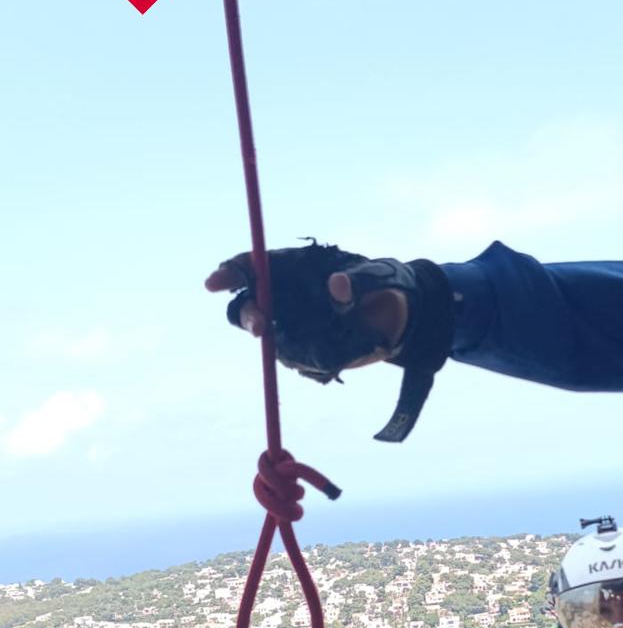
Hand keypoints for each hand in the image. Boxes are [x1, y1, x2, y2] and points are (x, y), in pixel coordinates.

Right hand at [206, 244, 409, 374]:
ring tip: (320, 343)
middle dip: (248, 316)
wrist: (402, 320)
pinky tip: (334, 354)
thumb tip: (337, 286)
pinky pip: (295, 360)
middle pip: (248, 306)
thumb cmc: (384, 286)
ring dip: (284, 344)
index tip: (215, 283)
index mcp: (294, 268)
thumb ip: (356, 281)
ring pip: (269, 338)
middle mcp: (286, 298)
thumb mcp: (377, 278)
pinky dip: (309, 360)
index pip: (252, 267)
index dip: (230, 272)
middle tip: (262, 326)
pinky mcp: (306, 351)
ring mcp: (293, 326)